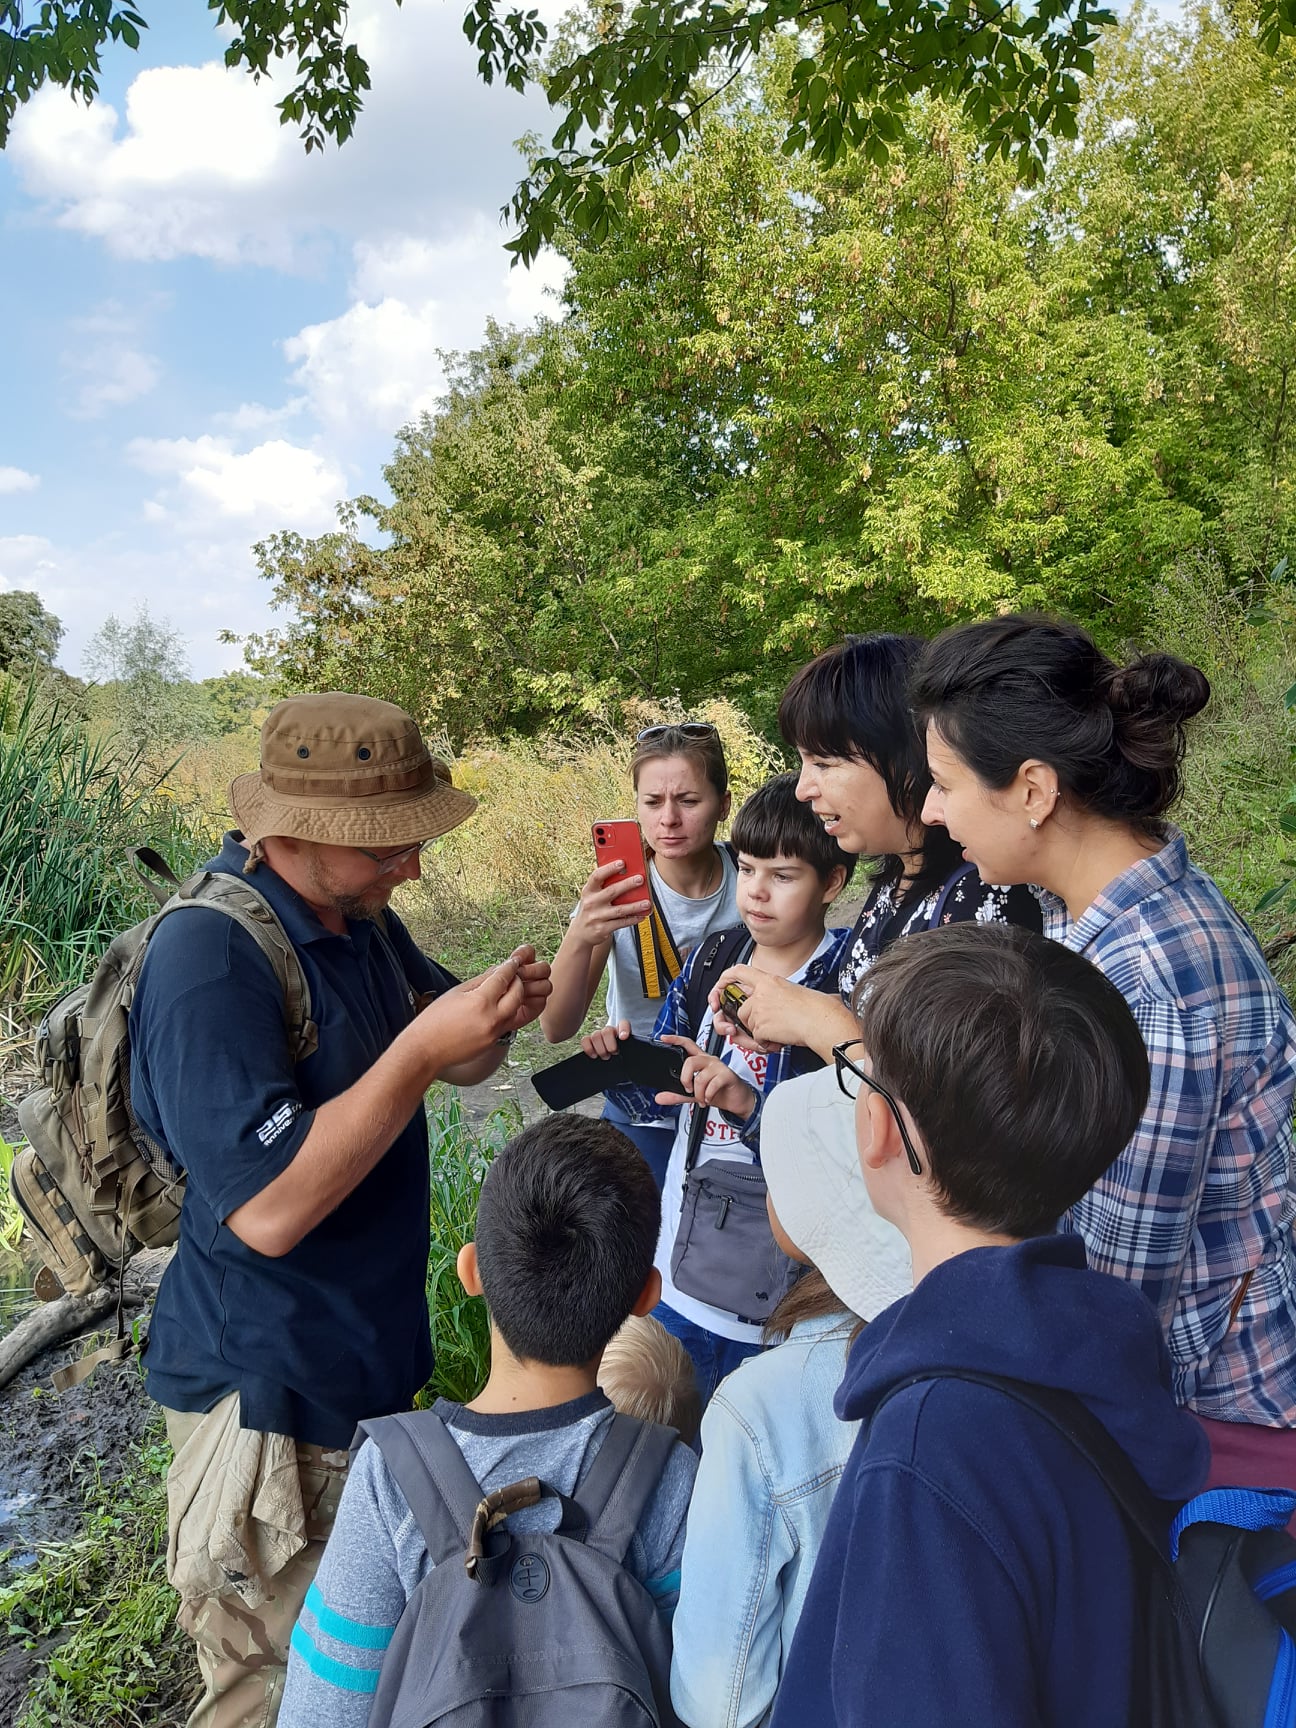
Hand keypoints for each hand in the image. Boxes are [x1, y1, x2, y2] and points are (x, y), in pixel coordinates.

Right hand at [416, 949, 548, 1069]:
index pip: (502, 979)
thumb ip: (479, 981)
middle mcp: (491, 1018)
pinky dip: (507, 1012)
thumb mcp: (455, 993)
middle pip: (517, 994)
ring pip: (516, 1010)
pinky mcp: (493, 1042)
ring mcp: (494, 1033)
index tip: (512, 962)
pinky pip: (507, 1023)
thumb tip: (495, 971)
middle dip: (517, 982)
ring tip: (507, 990)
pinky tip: (499, 1006)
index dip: (509, 968)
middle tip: (513, 975)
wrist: (426, 1050)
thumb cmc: (434, 1021)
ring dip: (515, 998)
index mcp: (480, 1002)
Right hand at [570, 860, 651, 946]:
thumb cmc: (591, 909)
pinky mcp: (603, 929)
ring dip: (635, 906)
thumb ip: (604, 885)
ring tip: (647, 902)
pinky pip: (621, 923)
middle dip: (627, 884)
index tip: (621, 862)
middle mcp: (591, 903)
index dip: (609, 868)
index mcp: (588, 891)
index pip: (597, 876)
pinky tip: (642, 915)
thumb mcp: (592, 895)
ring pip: (619, 910)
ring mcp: (597, 916)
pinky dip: (633, 919)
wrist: (581, 933)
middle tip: (640, 879)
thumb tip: (626, 873)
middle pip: (611, 891)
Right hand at [582, 1019, 631, 1058]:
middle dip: (610, 1044)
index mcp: (623, 1031)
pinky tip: (594, 1055)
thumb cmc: (625, 1054)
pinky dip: (588, 1048)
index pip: (623, 1024)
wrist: (616, 1058)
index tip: (623, 1038)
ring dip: (600, 1049)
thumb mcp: (632, 1051)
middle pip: (607, 1030)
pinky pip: (585, 1040)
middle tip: (613, 1053)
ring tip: (606, 1056)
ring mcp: (599, 1035)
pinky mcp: (589, 1041)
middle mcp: (610, 1031)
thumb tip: (645, 1049)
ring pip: (596, 1035)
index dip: (623, 1029)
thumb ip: (635, 1049)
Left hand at [654, 1034, 757, 1119]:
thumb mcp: (694, 1095)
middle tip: (688, 1089)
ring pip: (700, 1077)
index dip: (675, 1040)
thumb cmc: (719, 1092)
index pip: (687, 1045)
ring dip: (698, 1093)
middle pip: (691, 1061)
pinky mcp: (727, 1075)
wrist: (737, 1101)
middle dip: (685, 1078)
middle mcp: (709, 1060)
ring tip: (702, 1099)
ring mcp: (719, 1067)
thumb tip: (660, 1098)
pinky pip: (712, 1084)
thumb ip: (677, 1095)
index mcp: (700, 1061)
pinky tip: (709, 1098)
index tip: (664, 1038)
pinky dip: (708, 1095)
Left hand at [707, 965, 814, 1054]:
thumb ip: (773, 994)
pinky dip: (767, 1042)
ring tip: (779, 1030)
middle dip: (751, 1020)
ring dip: (761, 1032)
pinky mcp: (761, 1025)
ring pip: (748, 1024)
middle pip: (742, 1008)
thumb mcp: (790, 990)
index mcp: (770, 980)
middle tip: (765, 1024)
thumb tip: (765, 1003)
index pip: (739, 971)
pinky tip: (780, 1037)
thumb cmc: (816, 1008)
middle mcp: (762, 993)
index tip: (723, 984)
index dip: (727, 977)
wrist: (823, 1020)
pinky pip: (756, 1038)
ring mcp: (760, 1009)